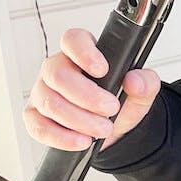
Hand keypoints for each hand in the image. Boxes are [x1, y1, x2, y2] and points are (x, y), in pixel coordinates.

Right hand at [23, 29, 160, 151]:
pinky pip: (38, 126)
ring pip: (50, 103)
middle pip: (59, 75)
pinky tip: (81, 141)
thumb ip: (146, 82)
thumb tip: (134, 80)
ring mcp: (43, 92)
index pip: (73, 40)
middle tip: (111, 108)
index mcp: (82, 53)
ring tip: (103, 129)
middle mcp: (57, 69)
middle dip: (87, 96)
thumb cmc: (120, 101)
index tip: (103, 70)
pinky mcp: (34, 116)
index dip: (84, 53)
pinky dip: (62, 137)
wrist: (111, 128)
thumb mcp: (141, 91)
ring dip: (79, 119)